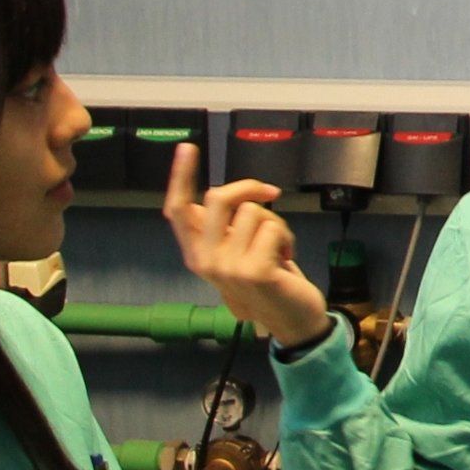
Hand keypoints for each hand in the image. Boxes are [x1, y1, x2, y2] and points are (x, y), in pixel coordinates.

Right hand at [162, 143, 335, 349]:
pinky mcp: (253, 271)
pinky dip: (287, 238)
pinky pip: (273, 228)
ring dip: (276, 224)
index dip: (180, 177)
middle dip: (250, 188)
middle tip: (271, 194)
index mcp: (197, 254)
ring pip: (252, 211)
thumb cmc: (268, 282)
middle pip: (218, 197)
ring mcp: (227, 267)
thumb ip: (219, 230)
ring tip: (279, 249)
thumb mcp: (236, 254)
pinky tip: (286, 260)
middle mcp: (205, 261)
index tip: (188, 148)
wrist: (292, 321)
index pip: (178, 211)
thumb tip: (206, 199)